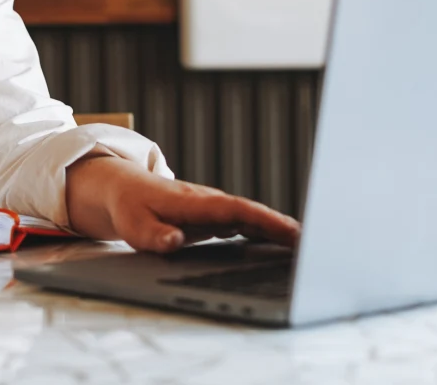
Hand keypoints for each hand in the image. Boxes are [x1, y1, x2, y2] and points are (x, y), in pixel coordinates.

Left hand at [66, 156, 300, 252]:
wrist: (119, 187)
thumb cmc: (128, 207)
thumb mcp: (133, 224)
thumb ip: (155, 235)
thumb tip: (176, 242)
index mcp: (195, 203)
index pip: (238, 211)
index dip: (266, 221)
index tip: (293, 232)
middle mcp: (209, 202)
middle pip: (253, 213)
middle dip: (283, 227)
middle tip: (317, 245)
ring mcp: (212, 208)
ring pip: (251, 217)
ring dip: (278, 230)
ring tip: (307, 249)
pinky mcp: (211, 216)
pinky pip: (243, 223)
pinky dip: (264, 231)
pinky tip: (280, 246)